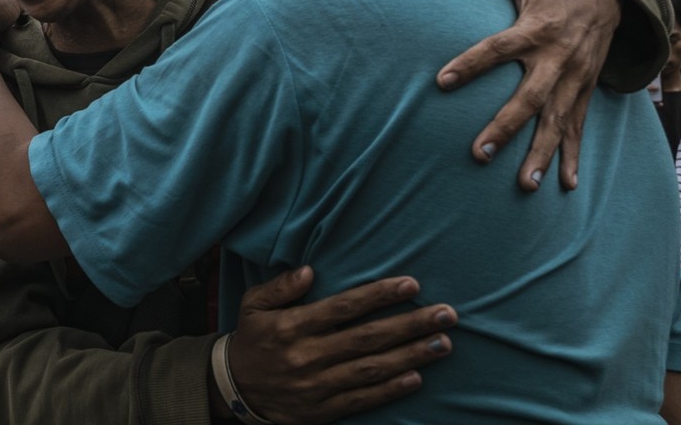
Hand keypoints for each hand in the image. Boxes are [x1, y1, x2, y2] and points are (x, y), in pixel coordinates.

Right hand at [225, 266, 454, 424]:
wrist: (235, 389)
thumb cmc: (252, 339)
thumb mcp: (253, 304)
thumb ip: (281, 287)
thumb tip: (311, 271)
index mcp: (292, 326)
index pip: (344, 307)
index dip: (379, 296)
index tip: (411, 285)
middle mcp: (308, 355)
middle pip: (368, 338)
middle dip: (411, 325)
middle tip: (446, 314)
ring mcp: (317, 385)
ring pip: (372, 369)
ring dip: (411, 356)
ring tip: (443, 343)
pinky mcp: (323, 410)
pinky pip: (362, 400)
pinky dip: (391, 390)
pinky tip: (417, 377)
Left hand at [437, 0, 619, 191]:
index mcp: (537, 28)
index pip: (498, 48)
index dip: (471, 64)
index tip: (441, 82)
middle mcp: (558, 58)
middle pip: (530, 97)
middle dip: (506, 127)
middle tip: (479, 153)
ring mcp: (575, 79)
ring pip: (557, 122)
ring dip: (541, 154)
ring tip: (524, 184)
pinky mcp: (586, 91)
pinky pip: (580, 128)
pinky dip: (574, 157)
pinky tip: (567, 185)